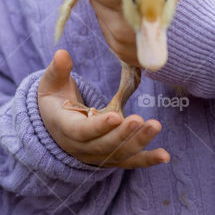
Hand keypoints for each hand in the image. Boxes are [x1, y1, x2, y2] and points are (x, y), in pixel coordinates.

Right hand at [38, 49, 169, 167]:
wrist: (53, 127)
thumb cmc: (54, 100)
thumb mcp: (51, 84)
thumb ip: (58, 69)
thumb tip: (62, 53)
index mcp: (65, 128)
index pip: (82, 132)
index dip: (98, 126)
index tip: (116, 116)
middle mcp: (81, 147)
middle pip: (104, 145)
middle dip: (123, 134)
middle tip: (140, 119)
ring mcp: (96, 155)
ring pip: (119, 154)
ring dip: (138, 142)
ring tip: (155, 126)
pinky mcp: (110, 158)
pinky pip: (129, 161)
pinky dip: (147, 160)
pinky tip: (164, 156)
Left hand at [75, 0, 195, 66]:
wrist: (207, 55)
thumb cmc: (198, 17)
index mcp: (132, 16)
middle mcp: (122, 36)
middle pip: (98, 4)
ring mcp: (122, 48)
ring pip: (103, 17)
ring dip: (106, 2)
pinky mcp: (125, 56)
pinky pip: (110, 30)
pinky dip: (113, 16)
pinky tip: (124, 6)